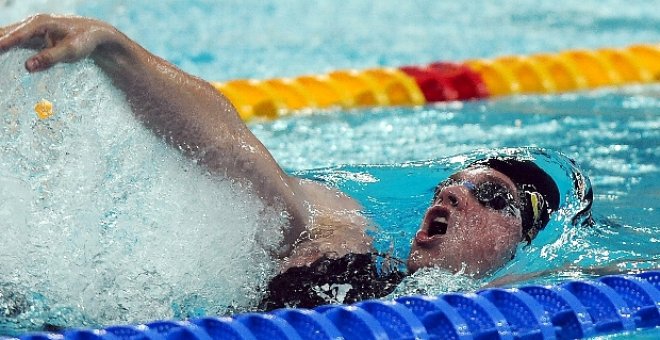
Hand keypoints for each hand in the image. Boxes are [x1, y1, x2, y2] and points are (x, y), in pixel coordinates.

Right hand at [0, 14, 117, 71]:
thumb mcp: (70, 51)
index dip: (3, 43)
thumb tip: (27, 67)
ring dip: (1, 42)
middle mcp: (34, 23)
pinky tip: (1, 52)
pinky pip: (16, 39)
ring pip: (10, 34)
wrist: (95, 33)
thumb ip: (49, 58)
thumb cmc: (84, 41)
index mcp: (41, 24)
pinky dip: (7, 44)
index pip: (17, 35)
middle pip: (8, 32)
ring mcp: (33, 28)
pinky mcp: (35, 35)